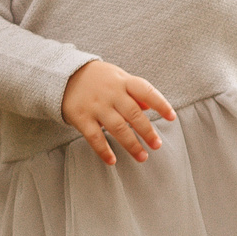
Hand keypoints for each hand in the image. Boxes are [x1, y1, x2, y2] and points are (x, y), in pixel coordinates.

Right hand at [61, 58, 175, 164]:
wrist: (64, 75)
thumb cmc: (98, 78)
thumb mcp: (118, 77)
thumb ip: (134, 91)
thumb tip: (150, 106)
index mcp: (123, 81)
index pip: (146, 91)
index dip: (160, 104)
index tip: (172, 117)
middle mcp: (111, 93)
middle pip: (134, 114)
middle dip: (147, 131)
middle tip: (157, 145)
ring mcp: (96, 106)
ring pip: (117, 128)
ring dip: (131, 144)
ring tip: (142, 156)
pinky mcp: (81, 117)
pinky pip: (94, 137)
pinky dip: (104, 150)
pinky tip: (112, 161)